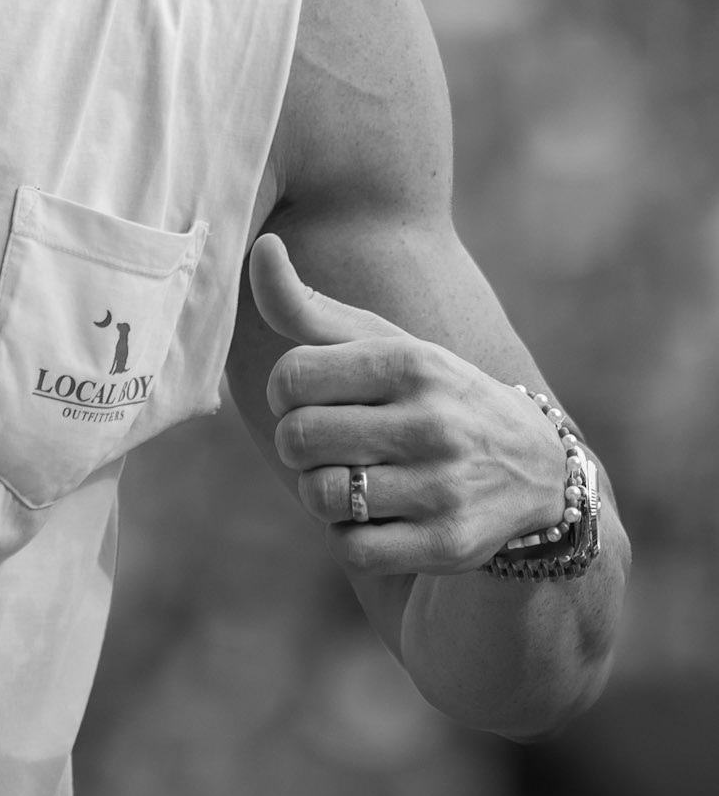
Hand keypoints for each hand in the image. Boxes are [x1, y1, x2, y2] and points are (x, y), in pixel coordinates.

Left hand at [248, 232, 569, 575]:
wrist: (533, 468)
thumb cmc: (429, 394)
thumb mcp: (380, 343)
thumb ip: (307, 304)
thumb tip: (261, 247)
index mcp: (409, 363)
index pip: (290, 377)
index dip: (285, 394)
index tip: (311, 398)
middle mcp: (431, 421)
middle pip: (298, 439)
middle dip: (300, 445)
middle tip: (330, 444)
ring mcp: (443, 485)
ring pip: (320, 496)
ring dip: (323, 493)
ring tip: (356, 477)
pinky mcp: (449, 541)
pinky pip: (353, 548)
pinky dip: (351, 537)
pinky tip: (381, 516)